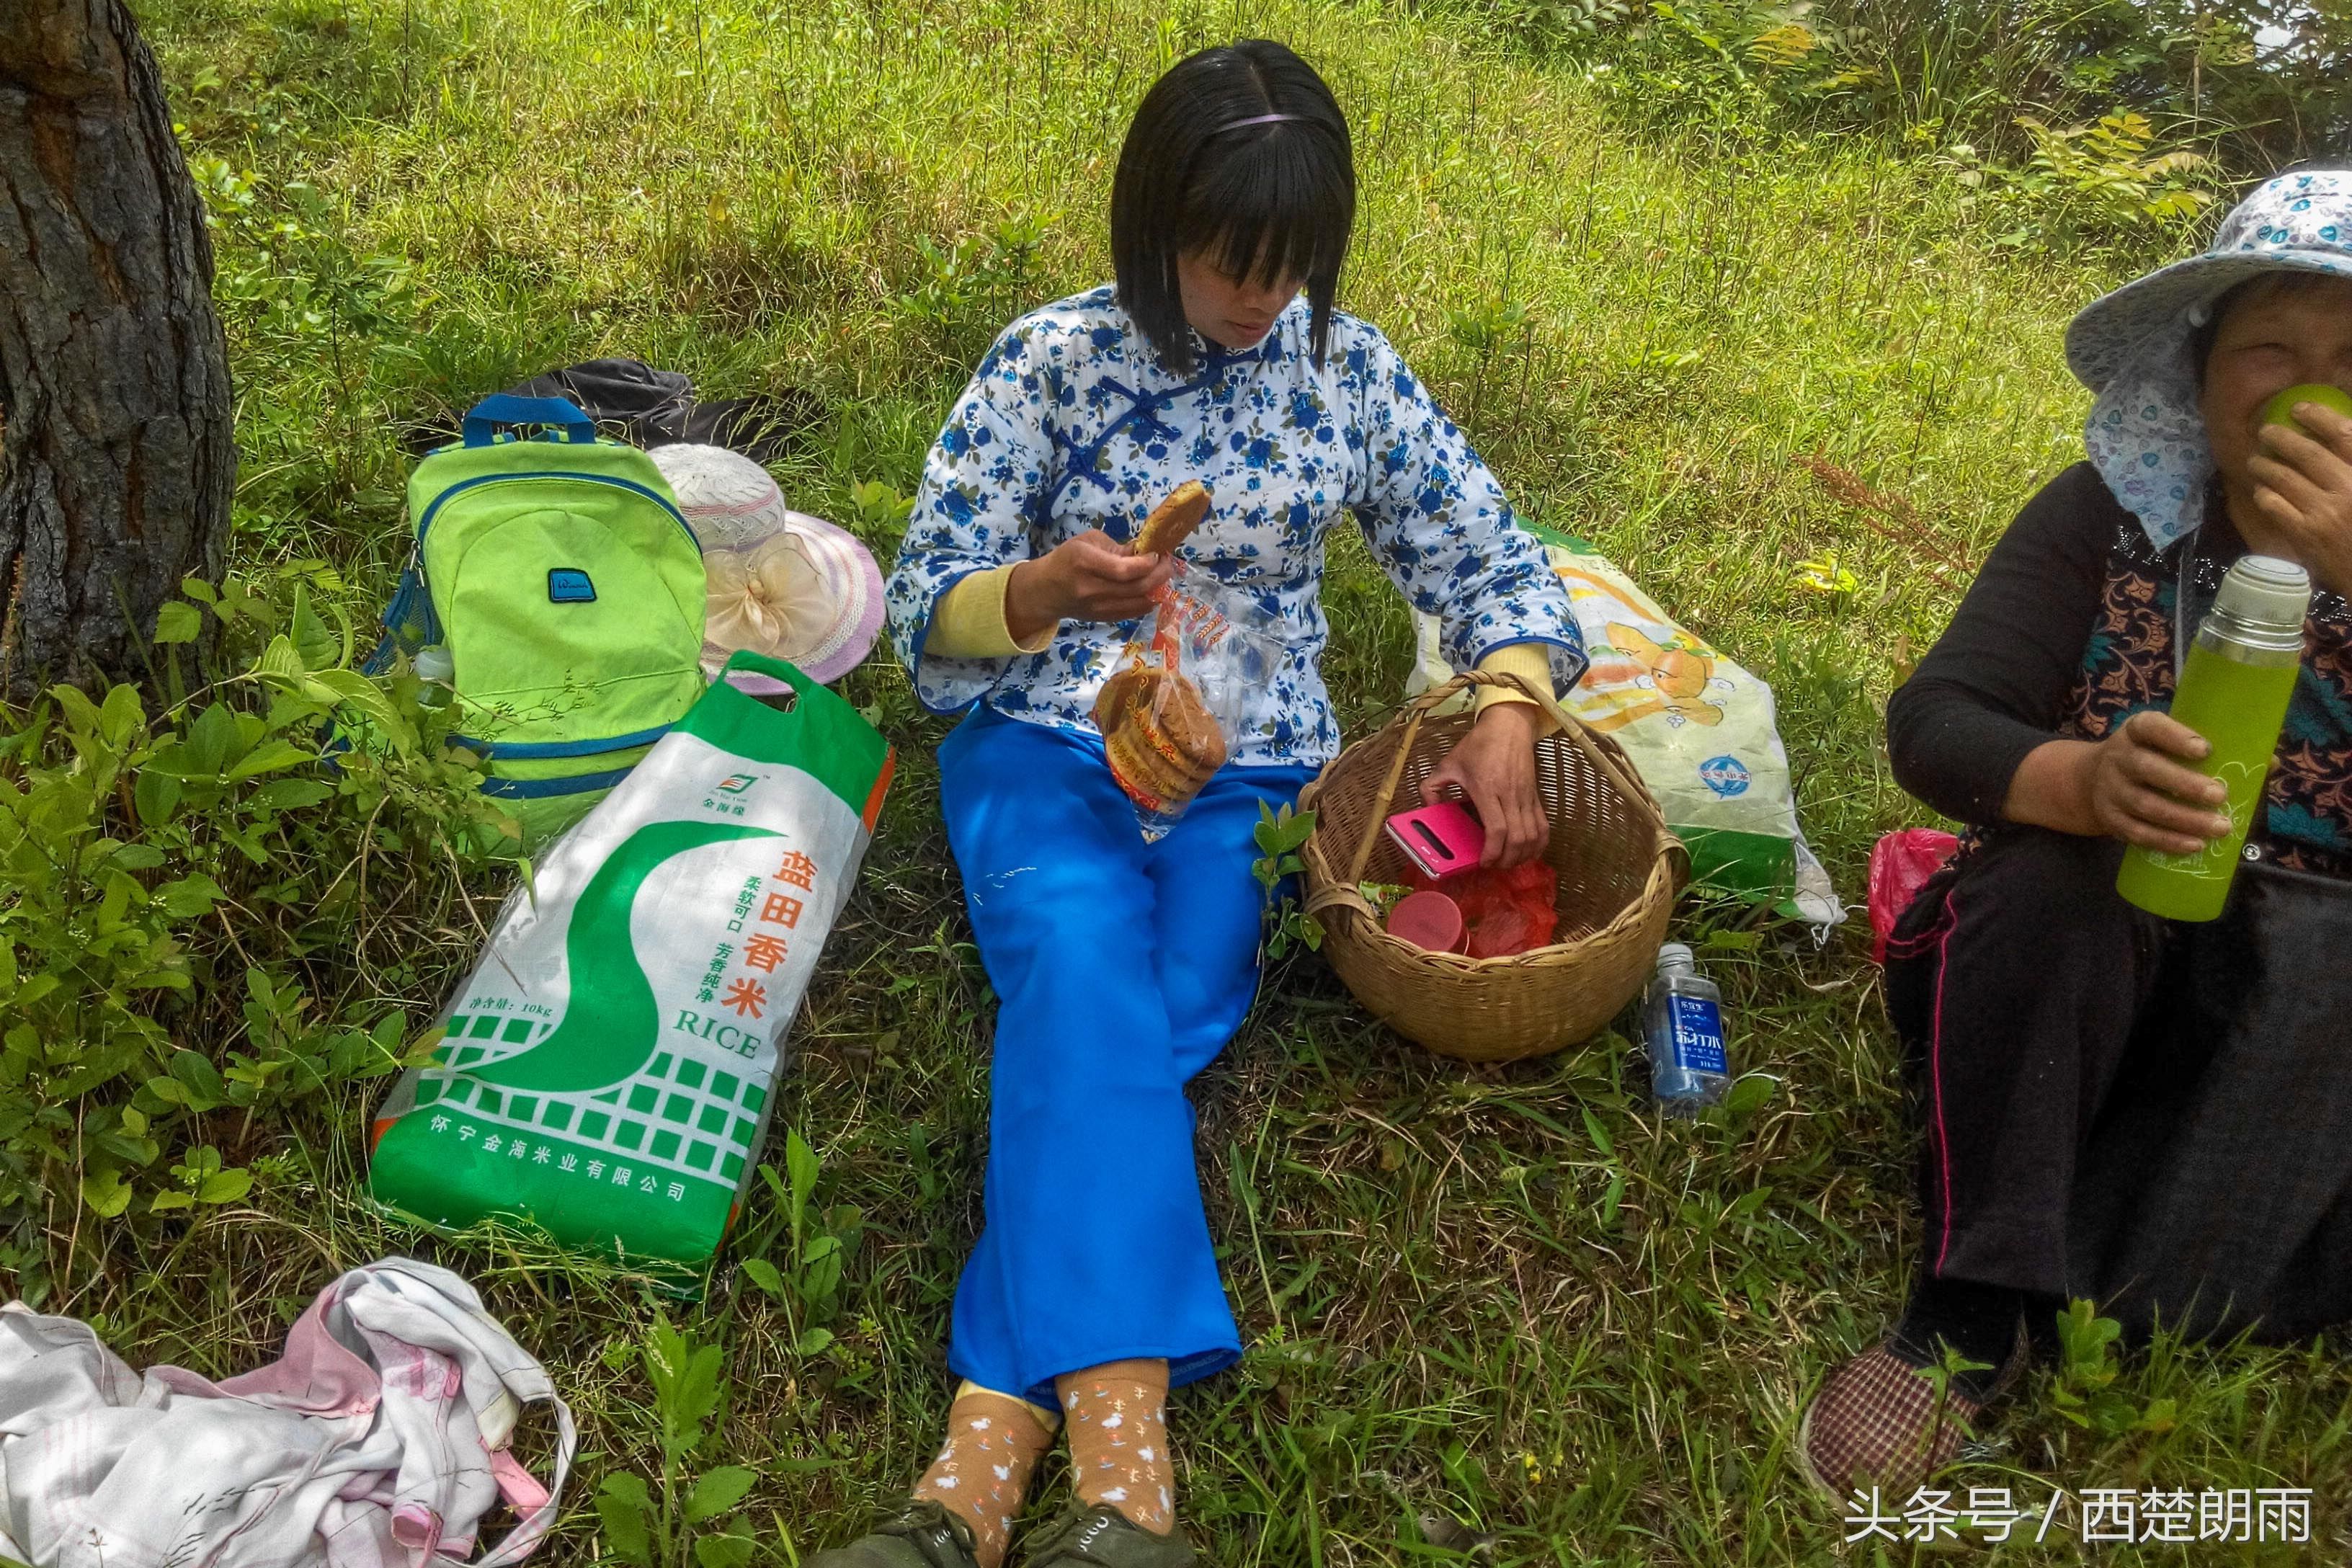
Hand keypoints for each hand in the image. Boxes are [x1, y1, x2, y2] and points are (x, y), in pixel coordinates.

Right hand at [1004, 531, 1175, 641]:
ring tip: (1162, 576)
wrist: (1045, 590)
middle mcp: (1092, 588)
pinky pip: (1133, 613)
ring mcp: (1097, 608)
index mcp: (1085, 562)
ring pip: (1138, 603)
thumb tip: (1145, 551)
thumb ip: (1118, 548)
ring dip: (1157, 589)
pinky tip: (1152, 591)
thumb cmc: (1067, 559)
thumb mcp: (1088, 542)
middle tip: (1167, 564)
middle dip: (1159, 575)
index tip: (1157, 554)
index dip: (1147, 564)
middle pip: (1136, 588)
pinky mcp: (1102, 618)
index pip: (1124, 570)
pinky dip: (1147, 602)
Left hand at [1422, 702, 1547, 867]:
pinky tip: (1529, 851)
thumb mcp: (1448, 763)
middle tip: (1494, 865)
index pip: (1497, 829)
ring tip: (1508, 861)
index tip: (1483, 862)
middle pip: (1517, 838)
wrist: (1508, 725)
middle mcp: (1510, 795)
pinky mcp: (1535, 796)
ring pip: (1532, 835)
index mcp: (1486, 789)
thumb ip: (1431, 787)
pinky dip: (1539, 843)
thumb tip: (1427, 809)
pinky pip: (1543, 825)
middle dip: (1506, 859)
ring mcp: (1526, 796)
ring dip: (1523, 855)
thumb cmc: (1478, 744)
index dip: (1492, 852)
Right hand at [2008, 712, 2230, 853]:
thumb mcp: (2167, 743)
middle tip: (2220, 795)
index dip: (2175, 737)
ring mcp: (2110, 790)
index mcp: (2136, 731)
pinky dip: (2167, 841)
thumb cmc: (2150, 757)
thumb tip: (2269, 763)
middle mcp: (2118, 757)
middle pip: (2147, 769)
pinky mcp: (2110, 819)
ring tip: (2221, 828)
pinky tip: (2194, 845)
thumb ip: (2211, 750)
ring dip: (2184, 819)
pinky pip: (2138, 833)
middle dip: (2184, 784)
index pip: (2150, 727)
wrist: (2090, 781)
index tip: (2205, 749)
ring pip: (2146, 806)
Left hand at [2244, 399, 2351, 597]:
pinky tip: (2260, 491)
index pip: (2344, 435)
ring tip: (2255, 461)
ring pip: (2284, 478)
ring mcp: (2324, 511)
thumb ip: (2350, 464)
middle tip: (2265, 432)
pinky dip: (2264, 494)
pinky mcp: (2304, 534)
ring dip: (2264, 465)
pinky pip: (2274, 505)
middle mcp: (2347, 487)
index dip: (2319, 417)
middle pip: (2307, 453)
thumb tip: (2337, 437)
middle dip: (2280, 438)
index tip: (2300, 408)